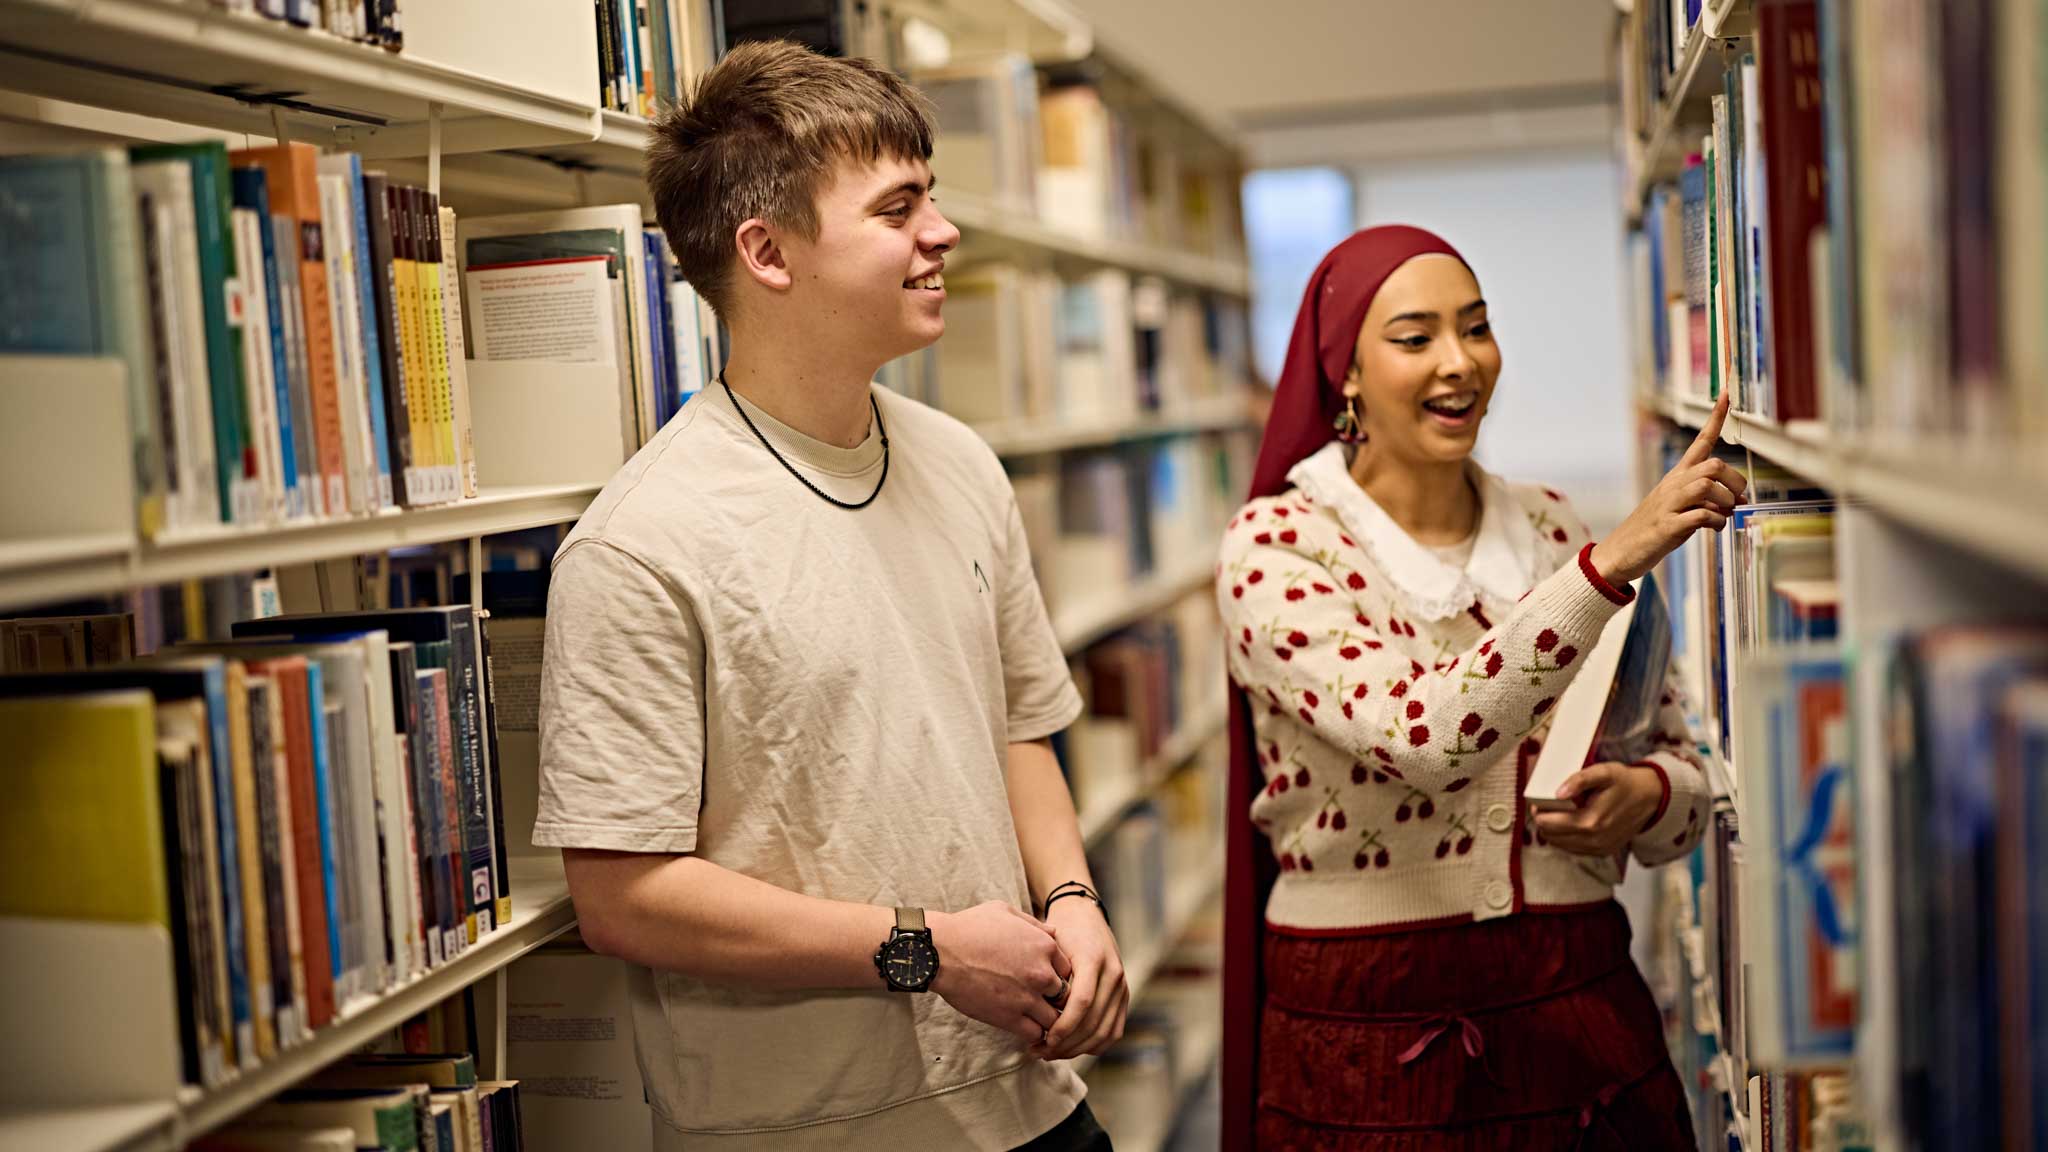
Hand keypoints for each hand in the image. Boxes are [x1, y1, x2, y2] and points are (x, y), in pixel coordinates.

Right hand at [926, 901, 1072, 1045]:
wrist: (939, 951)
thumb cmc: (969, 927)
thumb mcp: (1005, 912)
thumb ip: (1034, 924)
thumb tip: (1054, 933)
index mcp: (1044, 945)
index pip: (1068, 969)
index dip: (1056, 975)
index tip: (1042, 979)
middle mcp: (1041, 973)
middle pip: (1065, 995)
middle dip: (1053, 998)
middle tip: (1038, 999)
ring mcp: (1027, 997)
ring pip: (1054, 1018)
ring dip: (1045, 1018)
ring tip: (1032, 1017)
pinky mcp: (1010, 1018)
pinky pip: (1035, 1033)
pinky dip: (1033, 1033)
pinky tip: (1023, 1027)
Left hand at [1032, 899, 1125, 1060]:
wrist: (1084, 916)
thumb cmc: (1060, 931)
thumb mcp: (1050, 945)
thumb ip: (1047, 975)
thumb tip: (1035, 1013)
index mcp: (1094, 958)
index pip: (1082, 1002)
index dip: (1063, 1026)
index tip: (1042, 1039)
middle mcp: (1113, 973)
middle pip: (1093, 1022)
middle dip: (1066, 1043)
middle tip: (1039, 1051)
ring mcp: (1122, 986)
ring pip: (1104, 1032)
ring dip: (1078, 1049)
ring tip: (1051, 1053)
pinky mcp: (1123, 996)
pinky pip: (1113, 1031)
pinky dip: (1094, 1045)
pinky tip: (1071, 1049)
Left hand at [1531, 763, 1663, 856]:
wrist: (1649, 798)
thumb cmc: (1624, 782)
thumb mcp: (1603, 772)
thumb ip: (1579, 780)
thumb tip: (1557, 793)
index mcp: (1590, 822)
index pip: (1546, 824)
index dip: (1539, 812)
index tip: (1540, 801)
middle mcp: (1593, 841)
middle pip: (1550, 836)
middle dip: (1545, 821)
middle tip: (1549, 806)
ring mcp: (1598, 849)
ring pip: (1560, 845)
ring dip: (1555, 830)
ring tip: (1562, 812)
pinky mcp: (1602, 852)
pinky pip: (1573, 849)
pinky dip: (1567, 837)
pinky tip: (1573, 822)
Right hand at [1589, 393, 1748, 585]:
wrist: (1620, 551)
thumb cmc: (1654, 529)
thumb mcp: (1682, 508)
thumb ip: (1709, 500)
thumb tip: (1740, 501)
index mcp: (1677, 477)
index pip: (1700, 441)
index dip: (1716, 418)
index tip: (1728, 394)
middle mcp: (1674, 485)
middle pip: (1713, 465)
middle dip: (1734, 481)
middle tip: (1737, 500)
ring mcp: (1670, 505)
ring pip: (1708, 486)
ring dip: (1726, 502)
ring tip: (1724, 516)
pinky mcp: (1668, 526)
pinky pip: (1702, 516)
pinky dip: (1716, 522)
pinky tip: (1714, 529)